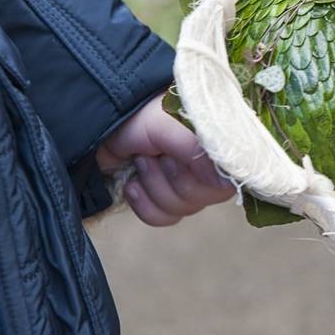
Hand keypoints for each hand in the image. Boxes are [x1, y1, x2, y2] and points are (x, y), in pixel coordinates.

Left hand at [96, 94, 236, 225]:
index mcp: (220, 143)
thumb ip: (199, 153)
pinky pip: (165, 218)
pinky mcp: (165, 198)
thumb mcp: (169, 127)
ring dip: (155, 186)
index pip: (231, 177)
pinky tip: (133, 184)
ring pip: (183, 209)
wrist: (103, 124)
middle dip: (173, 179)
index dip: (203, 175)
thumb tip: (226, 185)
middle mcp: (211, 165)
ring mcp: (189, 183)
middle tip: (157, 155)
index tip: (176, 157)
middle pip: (205, 198)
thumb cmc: (140, 117)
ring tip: (142, 162)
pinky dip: (145, 204)